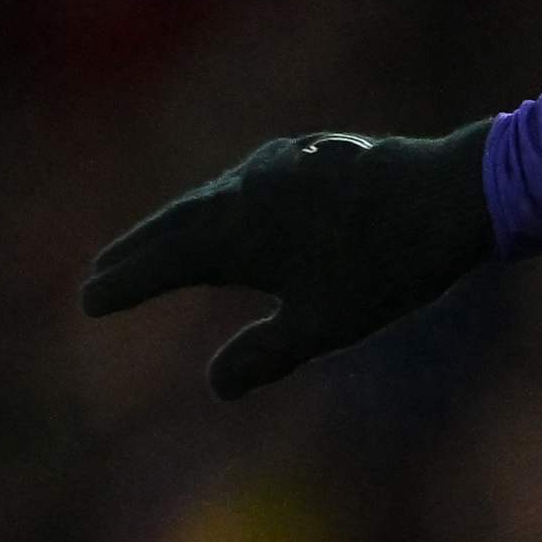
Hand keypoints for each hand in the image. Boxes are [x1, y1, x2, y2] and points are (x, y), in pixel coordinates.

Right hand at [80, 123, 500, 397]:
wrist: (450, 193)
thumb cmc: (388, 266)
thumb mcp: (325, 323)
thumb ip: (266, 354)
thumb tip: (217, 387)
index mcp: (234, 233)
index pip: (163, 264)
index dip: (126, 284)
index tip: (91, 302)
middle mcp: (242, 190)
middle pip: (175, 224)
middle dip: (137, 251)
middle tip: (102, 271)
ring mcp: (274, 167)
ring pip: (211, 199)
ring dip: (178, 225)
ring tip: (159, 246)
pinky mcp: (308, 155)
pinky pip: (246, 184)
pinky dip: (223, 205)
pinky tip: (235, 213)